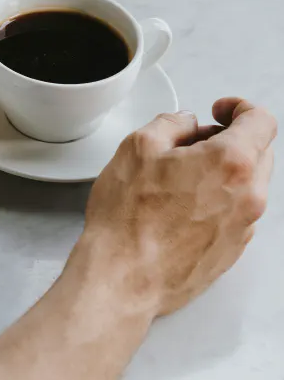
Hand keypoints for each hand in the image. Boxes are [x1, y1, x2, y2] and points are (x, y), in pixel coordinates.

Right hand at [79, 99, 276, 315]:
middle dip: (232, 138)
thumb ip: (171, 123)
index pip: (262, 121)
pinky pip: (237, 211)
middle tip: (196, 139)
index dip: (239, 107)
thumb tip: (185, 124)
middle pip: (260, 152)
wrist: (124, 277)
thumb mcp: (138, 146)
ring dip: (225, 169)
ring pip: (249, 183)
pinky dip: (219, 198)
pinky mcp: (232, 250)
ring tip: (182, 173)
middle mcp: (247, 197)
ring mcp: (243, 227)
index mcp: (230, 163)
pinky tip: (182, 202)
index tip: (220, 110)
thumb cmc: (128, 219)